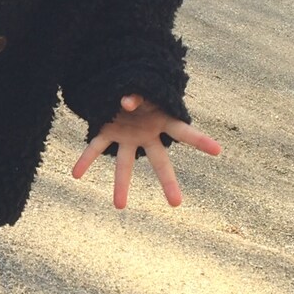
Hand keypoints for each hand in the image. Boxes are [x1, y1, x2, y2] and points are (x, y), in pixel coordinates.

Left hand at [71, 93, 219, 209]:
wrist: (125, 87)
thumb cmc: (143, 90)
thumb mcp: (145, 87)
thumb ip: (138, 95)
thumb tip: (126, 102)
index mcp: (163, 122)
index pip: (185, 132)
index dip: (201, 140)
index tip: (218, 150)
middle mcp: (147, 136)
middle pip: (160, 161)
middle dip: (168, 182)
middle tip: (176, 203)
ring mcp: (128, 137)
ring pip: (125, 163)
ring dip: (121, 184)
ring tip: (119, 206)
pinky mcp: (108, 132)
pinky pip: (96, 146)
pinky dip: (85, 159)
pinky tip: (75, 174)